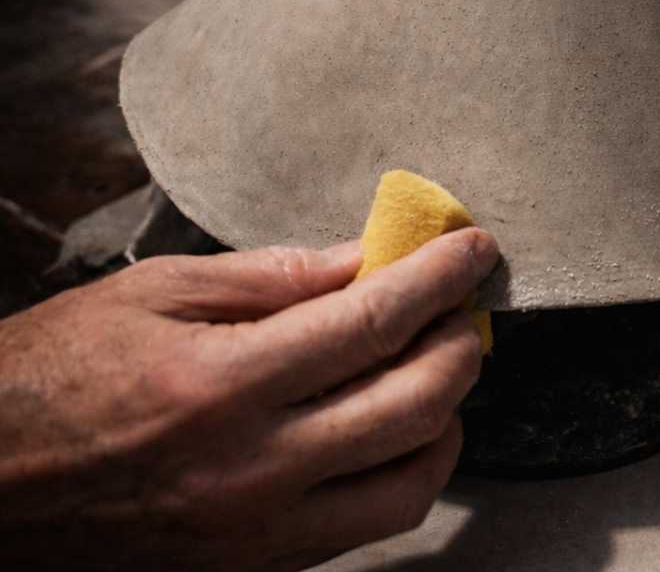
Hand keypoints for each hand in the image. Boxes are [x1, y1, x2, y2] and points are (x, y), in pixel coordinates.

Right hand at [0, 228, 498, 570]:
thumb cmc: (57, 371)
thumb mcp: (155, 292)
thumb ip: (272, 276)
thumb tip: (365, 260)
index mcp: (221, 385)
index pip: (372, 323)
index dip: (439, 279)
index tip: (474, 248)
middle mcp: (251, 469)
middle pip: (411, 405)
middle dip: (461, 344)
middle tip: (463, 303)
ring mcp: (256, 533)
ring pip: (410, 484)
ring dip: (448, 416)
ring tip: (439, 365)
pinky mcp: (253, 569)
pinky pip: (365, 527)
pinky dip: (405, 470)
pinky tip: (395, 425)